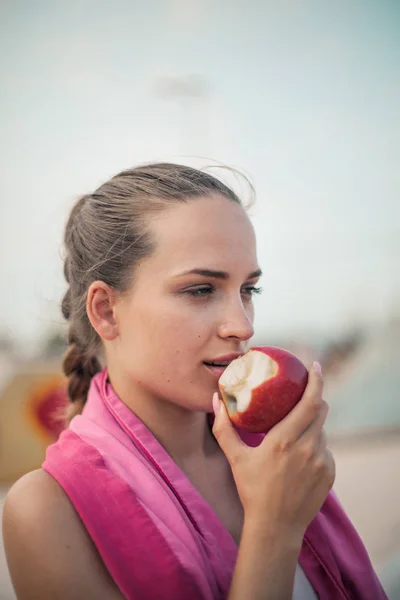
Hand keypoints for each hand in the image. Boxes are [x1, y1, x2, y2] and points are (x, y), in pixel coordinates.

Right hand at [212, 363, 334, 544]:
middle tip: (302, 392)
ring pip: (321, 431)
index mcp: (285, 440)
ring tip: (294, 430)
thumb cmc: (252, 490)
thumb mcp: (235, 457)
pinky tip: (300, 456)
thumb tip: (216, 400)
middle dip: (314, 398)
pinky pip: (325, 450)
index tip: (315, 366)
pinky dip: (314, 446)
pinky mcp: (330, 473)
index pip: (310, 402)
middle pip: (321, 411)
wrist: (275, 528)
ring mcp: (322, 461)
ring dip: (311, 425)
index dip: (316, 381)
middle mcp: (308, 448)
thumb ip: (224, 428)